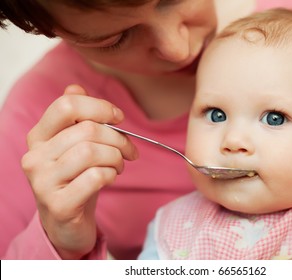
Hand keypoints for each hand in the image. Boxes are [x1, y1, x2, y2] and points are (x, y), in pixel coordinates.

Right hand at [21, 85, 137, 258]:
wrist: (65, 223)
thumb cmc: (75, 179)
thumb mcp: (74, 146)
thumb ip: (75, 118)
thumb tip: (76, 88)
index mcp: (39, 136)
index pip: (67, 106)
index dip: (100, 107)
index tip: (119, 118)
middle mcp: (35, 156)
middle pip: (88, 130)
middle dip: (119, 139)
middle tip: (129, 151)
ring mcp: (43, 182)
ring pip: (92, 152)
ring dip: (116, 158)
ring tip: (119, 166)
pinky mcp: (58, 204)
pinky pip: (95, 177)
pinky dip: (111, 175)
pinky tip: (110, 179)